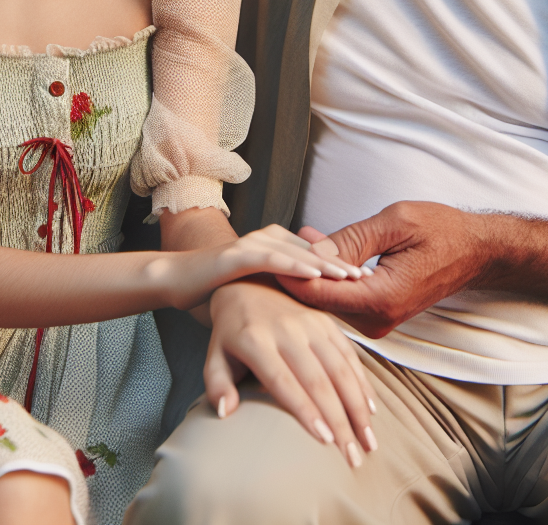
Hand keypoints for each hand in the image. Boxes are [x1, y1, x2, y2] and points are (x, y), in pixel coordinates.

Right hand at [169, 224, 363, 310]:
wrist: (178, 280)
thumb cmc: (222, 289)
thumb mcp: (261, 290)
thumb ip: (286, 292)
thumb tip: (317, 308)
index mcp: (277, 244)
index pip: (317, 254)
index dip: (342, 266)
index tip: (368, 281)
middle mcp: (268, 238)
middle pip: (313, 251)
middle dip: (342, 265)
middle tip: (368, 278)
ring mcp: (252, 244)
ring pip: (297, 253)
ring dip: (325, 265)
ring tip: (349, 277)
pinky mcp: (236, 255)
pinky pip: (270, 258)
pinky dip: (293, 266)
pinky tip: (314, 275)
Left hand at [203, 279, 378, 467]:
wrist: (247, 284)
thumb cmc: (229, 332)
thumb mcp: (213, 355)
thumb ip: (216, 385)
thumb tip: (226, 412)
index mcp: (256, 340)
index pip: (284, 381)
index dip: (305, 410)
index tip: (324, 441)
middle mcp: (286, 329)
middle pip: (318, 380)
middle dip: (340, 420)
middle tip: (353, 457)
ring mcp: (309, 322)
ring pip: (340, 367)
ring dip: (358, 406)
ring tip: (369, 441)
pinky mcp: (325, 320)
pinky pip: (349, 353)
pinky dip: (362, 382)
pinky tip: (371, 409)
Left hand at [279, 202, 486, 337]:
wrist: (476, 251)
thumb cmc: (442, 231)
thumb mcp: (395, 222)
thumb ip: (352, 239)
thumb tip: (311, 249)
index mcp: (382, 298)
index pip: (318, 294)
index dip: (287, 274)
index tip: (261, 255)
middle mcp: (378, 319)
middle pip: (316, 301)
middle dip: (292, 272)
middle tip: (265, 244)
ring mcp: (378, 321)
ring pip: (325, 301)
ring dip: (306, 273)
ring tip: (283, 242)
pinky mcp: (377, 315)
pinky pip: (339, 298)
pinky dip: (323, 277)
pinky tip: (312, 248)